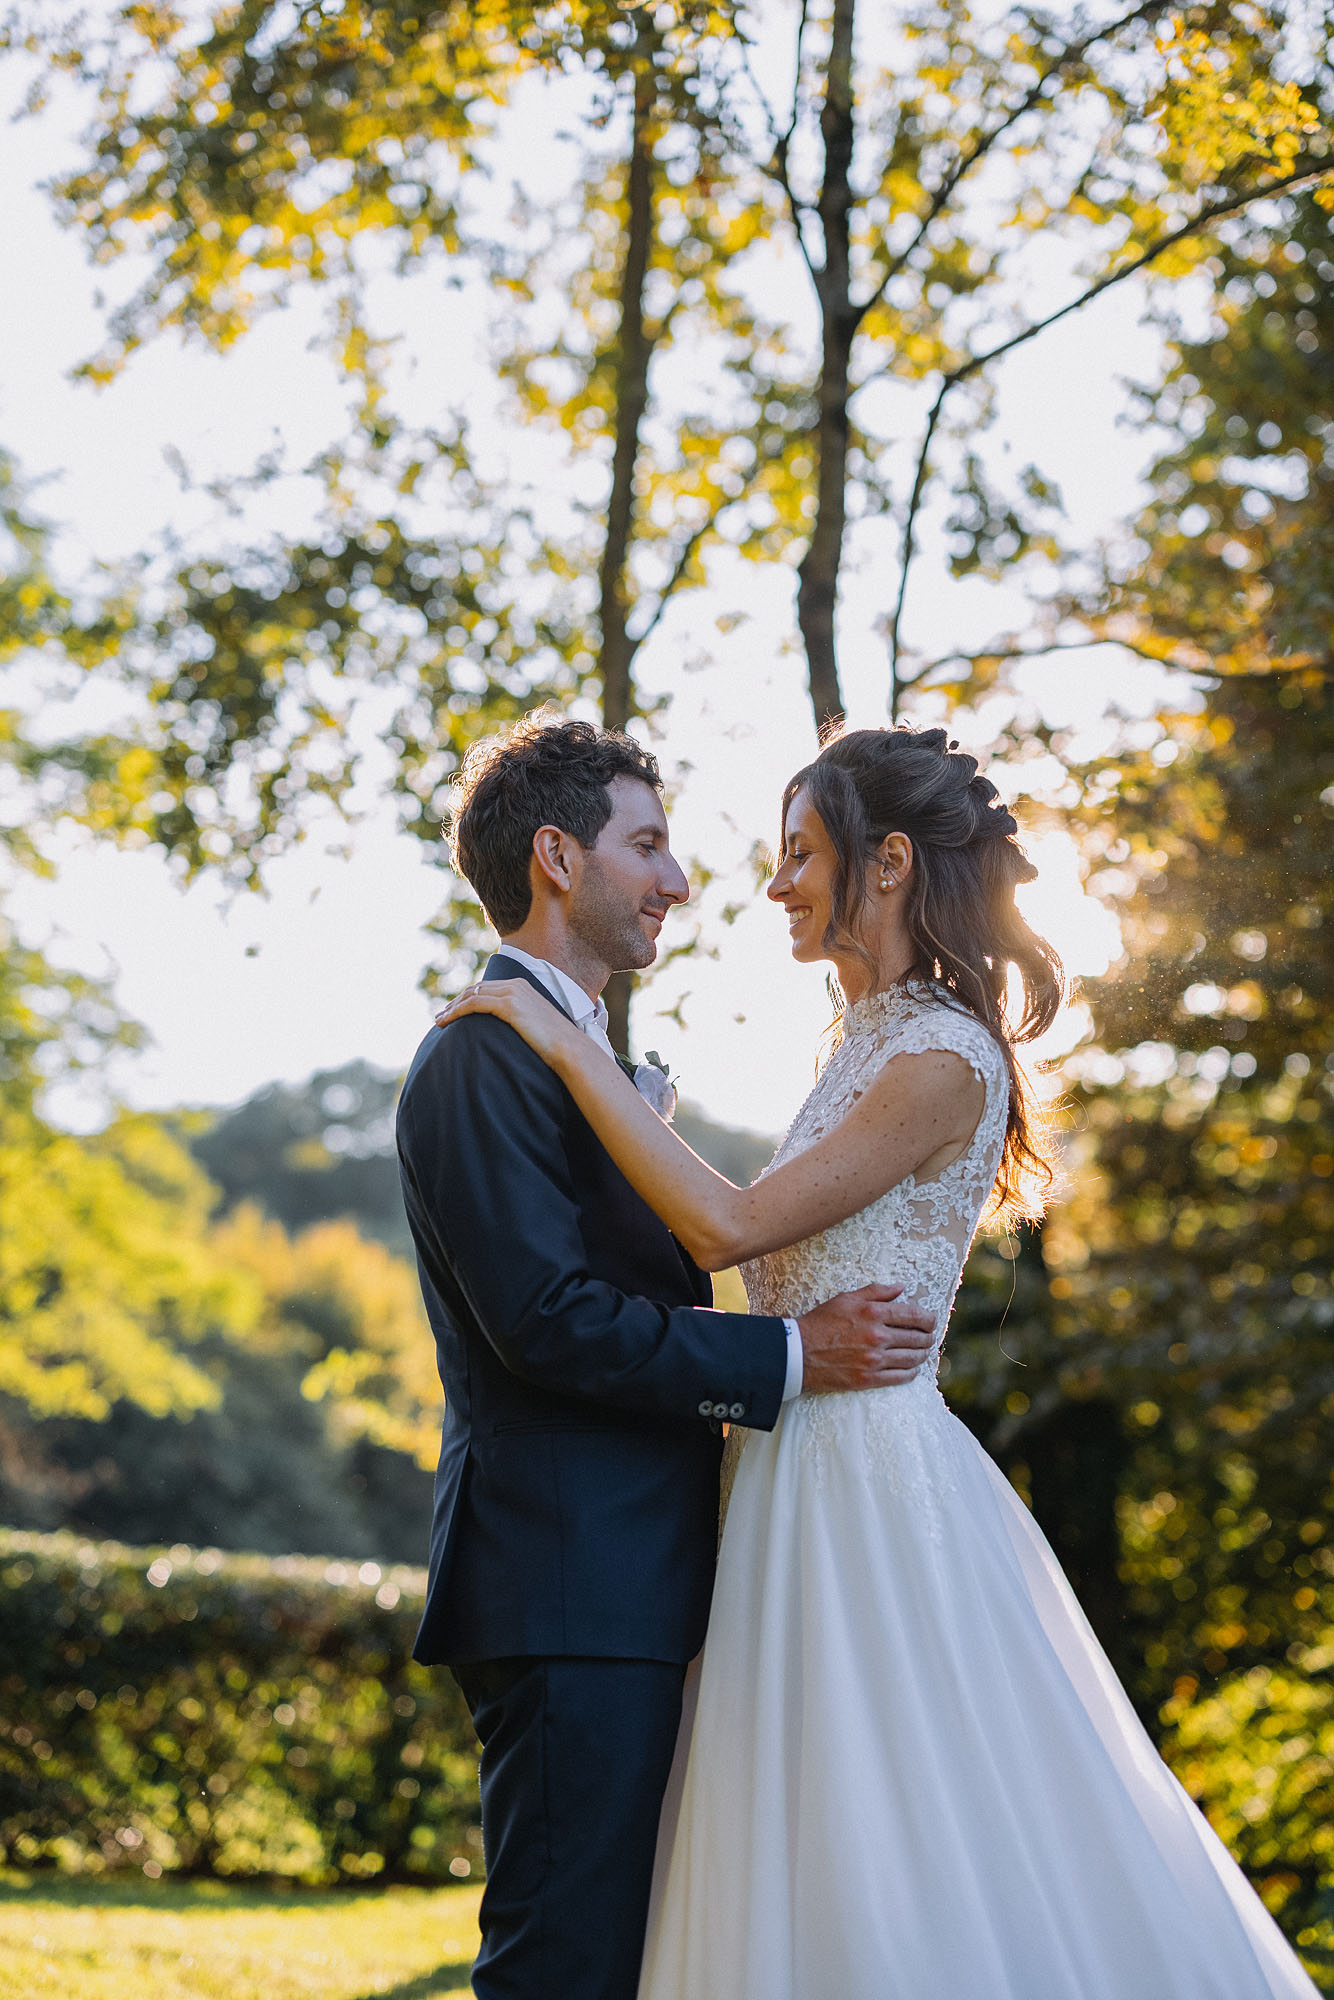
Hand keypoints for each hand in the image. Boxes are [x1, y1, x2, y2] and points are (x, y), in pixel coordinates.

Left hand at [434, 979, 584, 1070]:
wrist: (569, 1048)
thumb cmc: (554, 1044)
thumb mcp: (534, 1026)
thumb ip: (520, 1021)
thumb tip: (508, 1032)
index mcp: (522, 986)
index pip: (487, 988)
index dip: (467, 998)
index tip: (453, 1011)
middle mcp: (516, 985)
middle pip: (476, 988)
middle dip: (456, 1001)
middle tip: (441, 1015)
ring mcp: (513, 993)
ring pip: (472, 995)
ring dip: (452, 1007)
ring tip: (439, 1020)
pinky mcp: (509, 1005)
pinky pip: (475, 1004)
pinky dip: (457, 1011)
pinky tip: (447, 1021)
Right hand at [797, 1284, 934, 1393]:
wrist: (799, 1353)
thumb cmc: (821, 1323)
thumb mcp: (846, 1299)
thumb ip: (876, 1291)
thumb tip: (900, 1287)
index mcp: (873, 1313)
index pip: (914, 1315)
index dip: (928, 1319)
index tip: (930, 1321)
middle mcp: (877, 1336)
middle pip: (917, 1338)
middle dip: (927, 1337)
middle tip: (928, 1337)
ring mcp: (874, 1359)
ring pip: (912, 1359)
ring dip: (922, 1355)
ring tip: (923, 1353)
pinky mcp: (869, 1379)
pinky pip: (901, 1377)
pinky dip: (911, 1373)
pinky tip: (912, 1369)